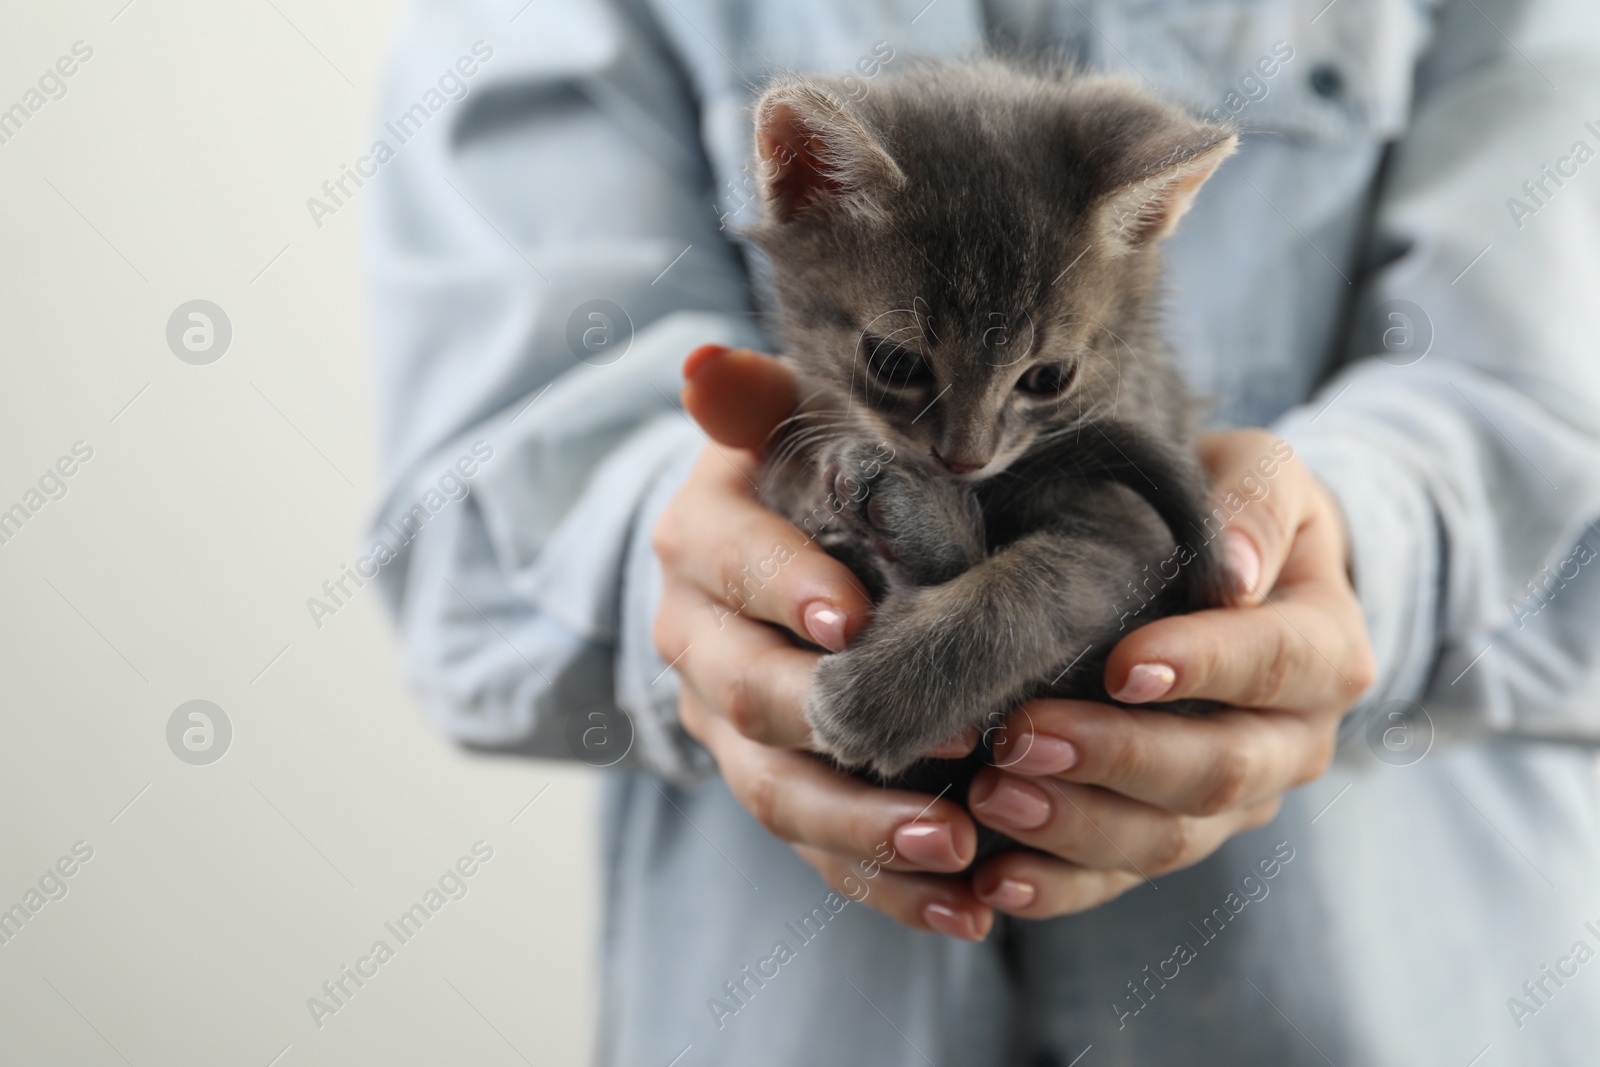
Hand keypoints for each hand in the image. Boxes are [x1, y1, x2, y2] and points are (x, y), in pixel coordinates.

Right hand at [652, 346, 997, 939]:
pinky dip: (883, 883)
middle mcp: (697, 639)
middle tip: (948, 749)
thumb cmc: (802, 477)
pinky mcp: (769, 782)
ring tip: (957, 850)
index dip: (789, 591)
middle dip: (841, 729)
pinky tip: (963, 908)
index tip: (859, 623)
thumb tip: (700, 369)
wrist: (761, 556)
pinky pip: (813, 850)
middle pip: (749, 697)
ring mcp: (727, 725)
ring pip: (776, 790)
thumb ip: (759, 402)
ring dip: (865, 828)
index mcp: (701, 543)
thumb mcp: (782, 428)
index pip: (734, 565)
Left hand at [953, 430, 1375, 918]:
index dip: (1202, 668)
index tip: (1121, 664)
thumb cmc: (1232, 507)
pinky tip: (994, 879)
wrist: (1233, 570)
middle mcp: (1292, 741)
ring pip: (1169, 838)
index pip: (1273, 664)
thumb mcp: (1260, 472)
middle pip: (1219, 770)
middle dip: (1118, 759)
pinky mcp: (1174, 834)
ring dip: (1076, 826)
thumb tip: (1233, 569)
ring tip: (992, 796)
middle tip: (1024, 736)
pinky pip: (1121, 880)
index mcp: (1324, 649)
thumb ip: (1253, 502)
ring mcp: (1234, 800)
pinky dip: (1059, 886)